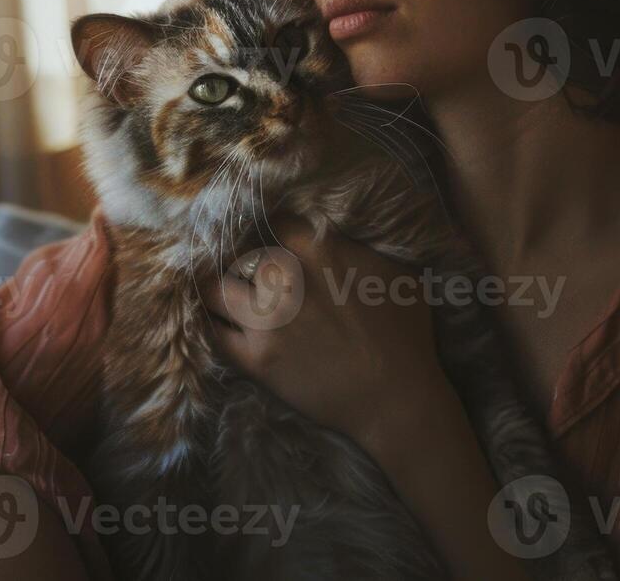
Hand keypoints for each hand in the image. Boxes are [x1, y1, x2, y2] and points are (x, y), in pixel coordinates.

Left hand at [200, 215, 452, 450]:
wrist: (395, 398)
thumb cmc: (406, 335)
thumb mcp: (399, 272)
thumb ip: (363, 246)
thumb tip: (344, 230)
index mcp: (321, 250)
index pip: (277, 221)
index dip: (273, 229)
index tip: (273, 239)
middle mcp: (287, 278)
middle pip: (241, 253)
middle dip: (244, 261)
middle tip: (248, 271)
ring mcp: (267, 319)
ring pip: (215, 288)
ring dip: (217, 288)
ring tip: (221, 292)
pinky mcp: (257, 358)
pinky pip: (215, 333)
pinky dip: (214, 325)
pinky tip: (218, 322)